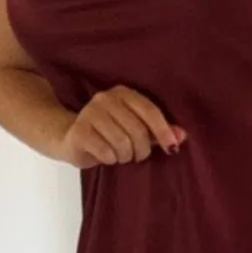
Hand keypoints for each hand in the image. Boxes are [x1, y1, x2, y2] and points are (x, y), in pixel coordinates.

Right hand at [58, 87, 185, 168]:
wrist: (69, 137)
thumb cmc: (108, 134)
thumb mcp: (134, 130)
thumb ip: (157, 132)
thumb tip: (182, 136)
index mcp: (123, 93)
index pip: (150, 111)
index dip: (163, 131)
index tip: (172, 148)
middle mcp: (106, 99)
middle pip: (137, 130)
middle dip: (141, 150)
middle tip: (136, 155)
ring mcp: (90, 113)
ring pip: (122, 143)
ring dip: (125, 156)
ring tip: (120, 155)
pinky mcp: (80, 131)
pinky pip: (106, 152)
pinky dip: (110, 159)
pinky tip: (106, 156)